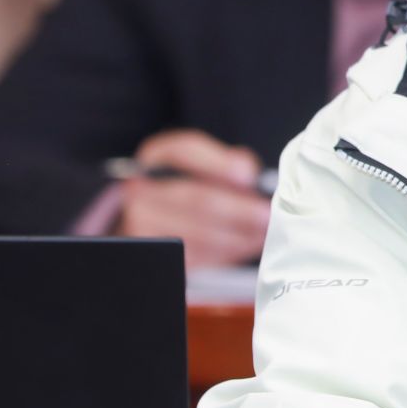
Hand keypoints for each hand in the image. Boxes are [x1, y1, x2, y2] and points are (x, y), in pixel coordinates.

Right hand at [116, 129, 271, 269]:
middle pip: (193, 197)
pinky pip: (195, 256)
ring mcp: (141, 224)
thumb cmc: (186, 189)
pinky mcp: (155, 255)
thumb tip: (246, 172)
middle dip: (237, 209)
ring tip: (264, 231)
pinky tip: (248, 244)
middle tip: (266, 213)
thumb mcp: (201, 166)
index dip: (218, 164)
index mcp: (155, 158)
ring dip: (236, 235)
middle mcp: (140, 189)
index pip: (183, 151)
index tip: (248, 175)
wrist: (154, 219)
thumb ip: (225, 161)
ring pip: (196, 232)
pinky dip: (227, 252)